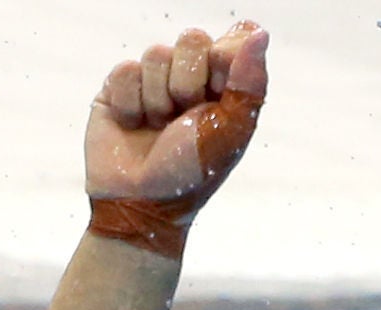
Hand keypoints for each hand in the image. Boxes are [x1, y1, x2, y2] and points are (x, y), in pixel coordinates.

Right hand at [85, 22, 267, 258]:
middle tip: (184, 117)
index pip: (234, 38)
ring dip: (157, 99)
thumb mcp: (229, 131)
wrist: (139, 203)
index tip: (216, 95)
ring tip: (157, 128)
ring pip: (156, 53)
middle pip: (193, 38)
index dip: (224, 59)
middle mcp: (191, 77)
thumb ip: (249, 82)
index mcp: (225, 85)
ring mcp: (154, 80)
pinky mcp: (119, 88)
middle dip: (188, 82)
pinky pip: (126, 70)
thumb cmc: (191, 173)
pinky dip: (130, 103)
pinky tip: (132, 125)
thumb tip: (261, 35)